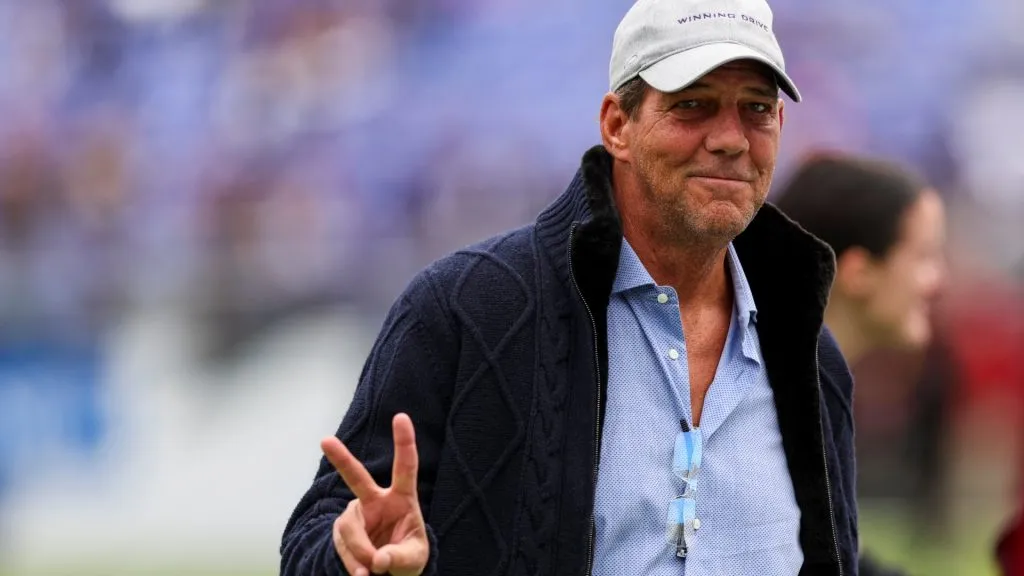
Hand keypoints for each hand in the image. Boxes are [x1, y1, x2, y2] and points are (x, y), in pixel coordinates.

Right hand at [322, 413, 428, 575]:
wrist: (388, 573)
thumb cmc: (407, 557)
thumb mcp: (414, 560)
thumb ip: (399, 558)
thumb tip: (377, 559)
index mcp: (401, 498)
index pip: (405, 468)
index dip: (404, 442)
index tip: (401, 417)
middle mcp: (375, 501)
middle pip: (357, 478)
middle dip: (341, 459)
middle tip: (325, 441)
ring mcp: (356, 515)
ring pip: (350, 528)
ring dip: (360, 552)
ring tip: (370, 571)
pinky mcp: (342, 531)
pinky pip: (342, 546)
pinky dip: (352, 563)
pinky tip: (361, 574)